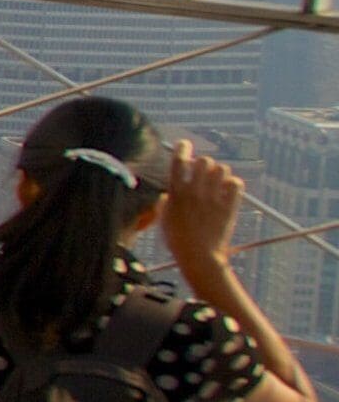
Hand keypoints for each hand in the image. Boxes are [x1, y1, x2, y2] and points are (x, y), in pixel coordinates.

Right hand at [159, 142, 243, 273]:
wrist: (199, 256)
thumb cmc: (177, 240)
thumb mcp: (163, 218)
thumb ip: (166, 201)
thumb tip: (170, 191)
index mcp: (177, 193)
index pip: (179, 161)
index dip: (182, 148)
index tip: (184, 145)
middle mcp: (196, 192)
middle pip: (204, 161)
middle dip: (203, 164)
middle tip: (202, 173)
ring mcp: (214, 199)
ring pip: (222, 169)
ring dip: (218, 173)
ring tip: (215, 183)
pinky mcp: (229, 206)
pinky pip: (236, 183)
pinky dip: (232, 184)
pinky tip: (227, 191)